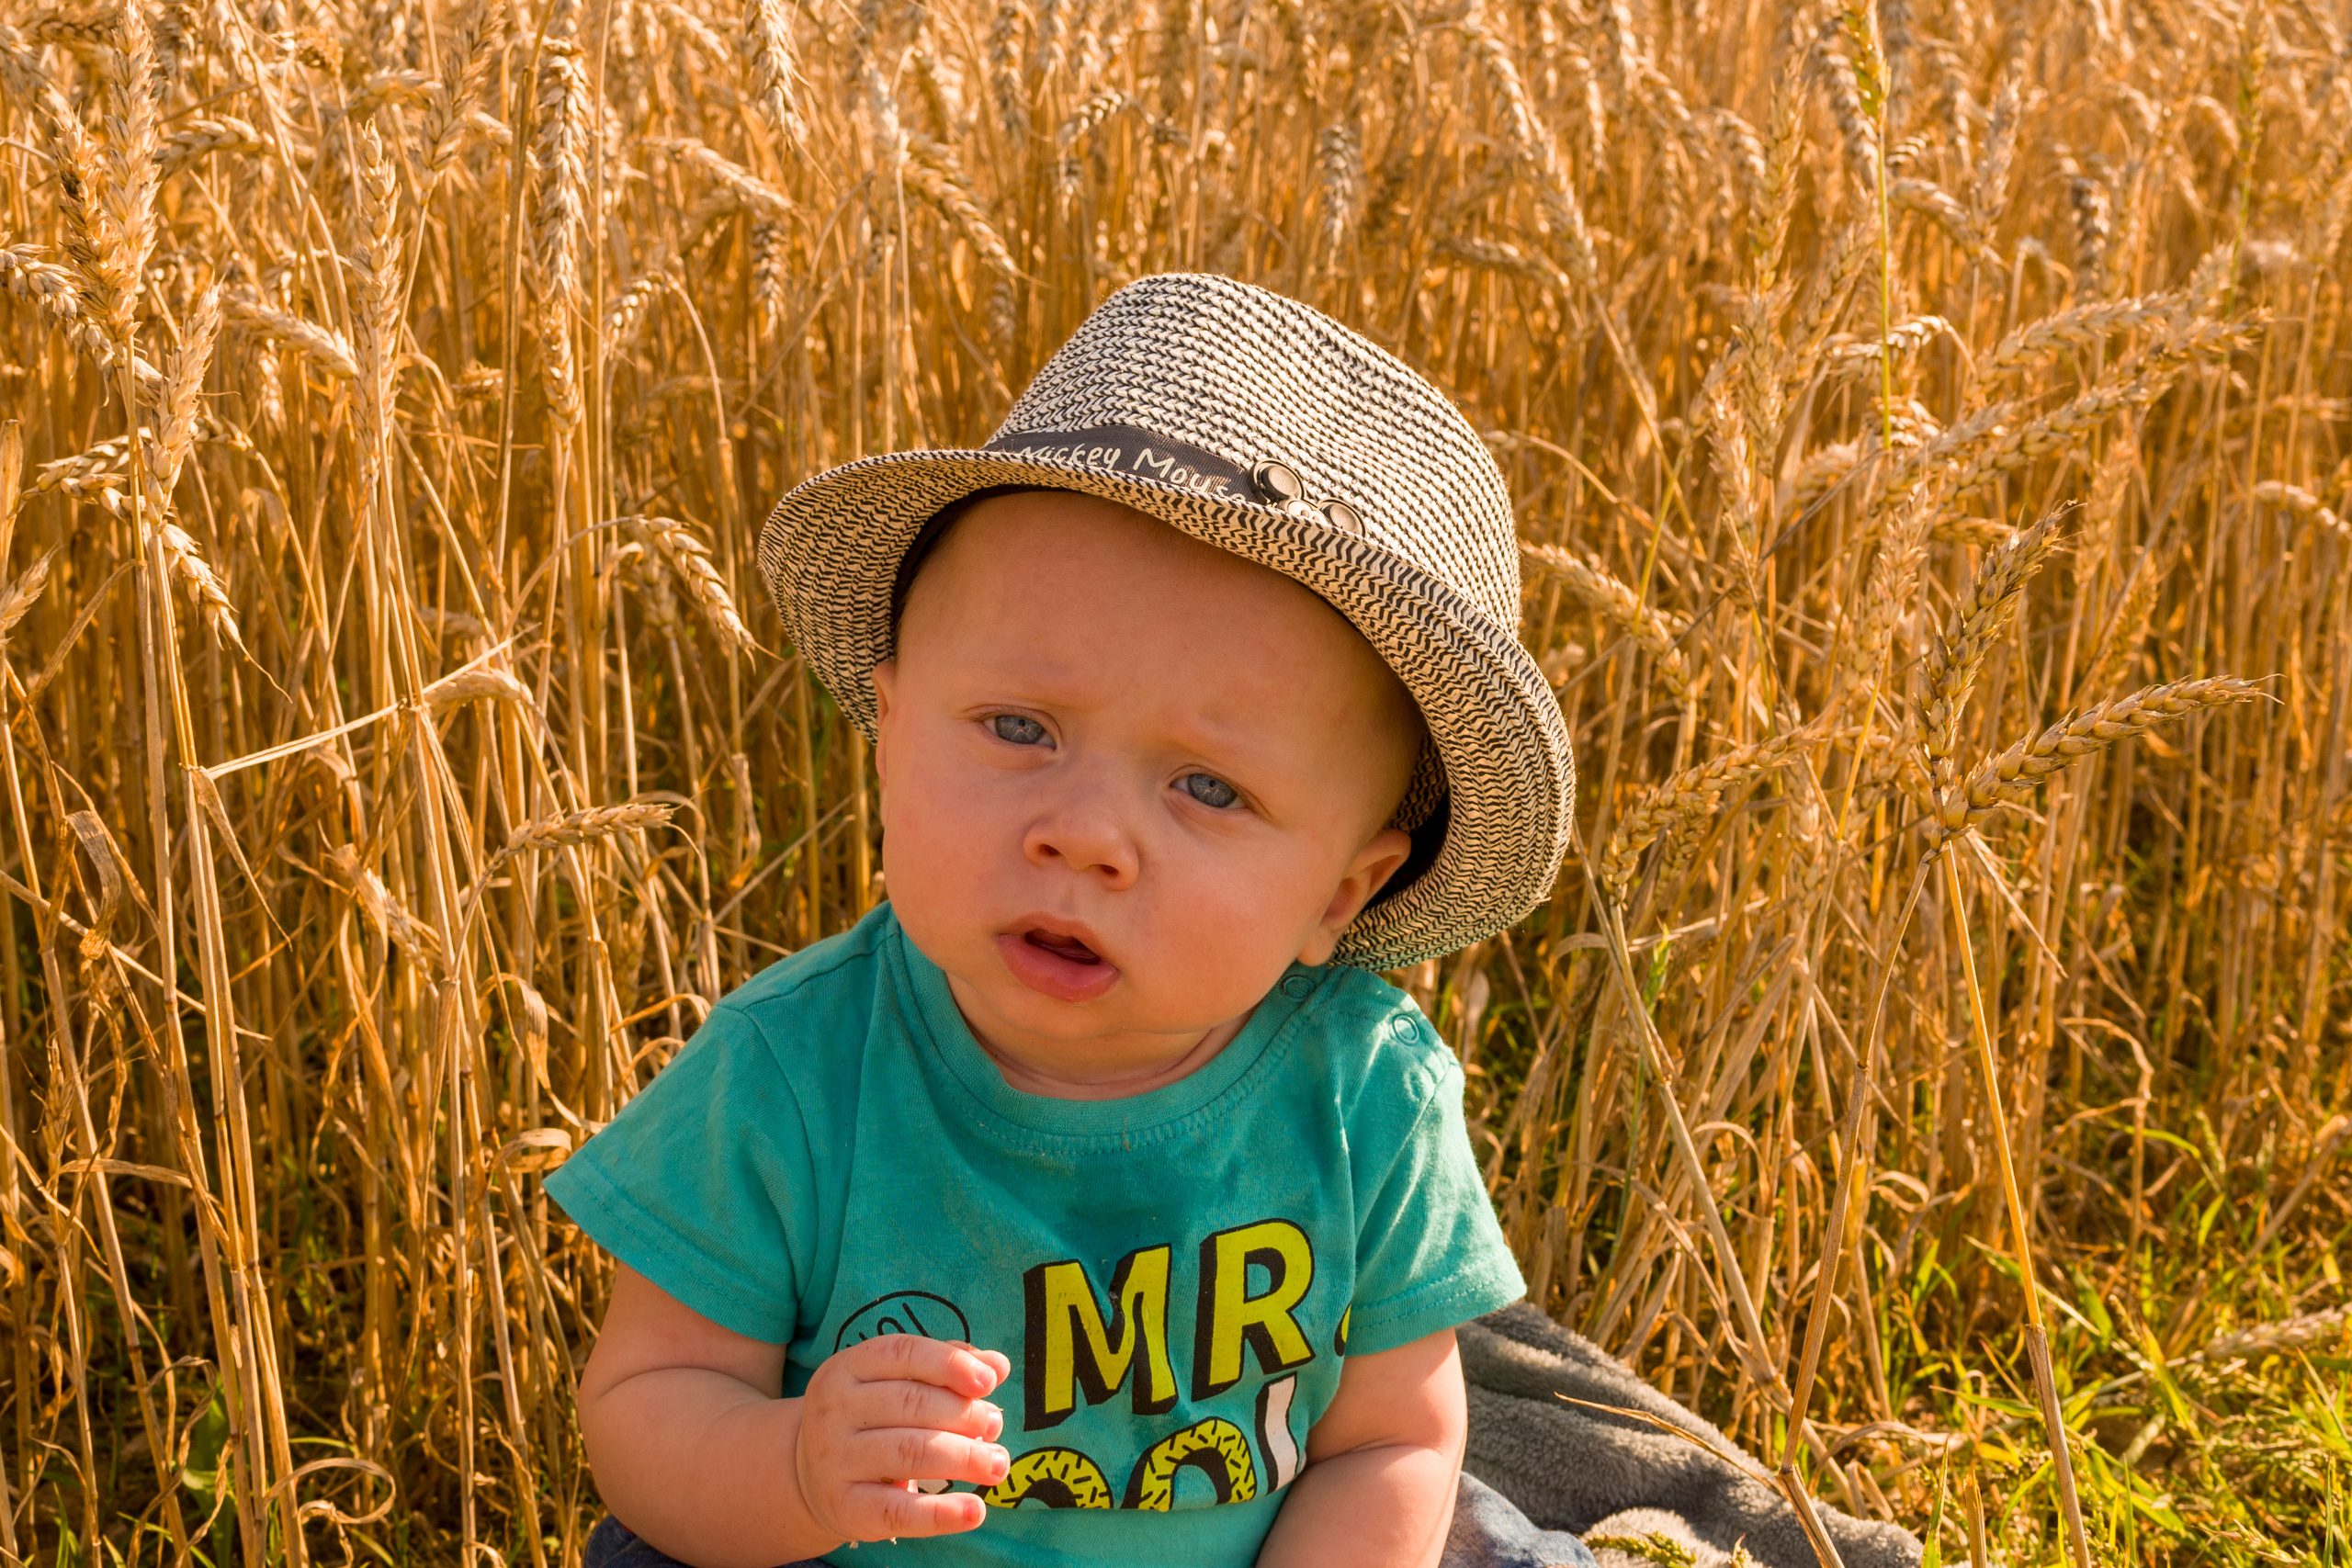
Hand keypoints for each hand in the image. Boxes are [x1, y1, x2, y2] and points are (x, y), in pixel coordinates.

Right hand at [793, 1335, 1013, 1544]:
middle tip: (995, 1425)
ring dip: (964, 1457)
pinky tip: (976, 1510)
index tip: (989, 1382)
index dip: (949, 1364)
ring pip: (909, 1452)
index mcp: (847, 1368)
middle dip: (964, 1414)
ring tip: (997, 1463)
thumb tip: (996, 1365)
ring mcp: (835, 1460)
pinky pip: (898, 1511)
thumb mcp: (896, 1383)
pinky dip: (942, 1514)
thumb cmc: (871, 1419)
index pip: (902, 1353)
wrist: (809, 1477)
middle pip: (911, 1403)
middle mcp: (834, 1410)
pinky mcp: (846, 1507)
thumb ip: (946, 1368)